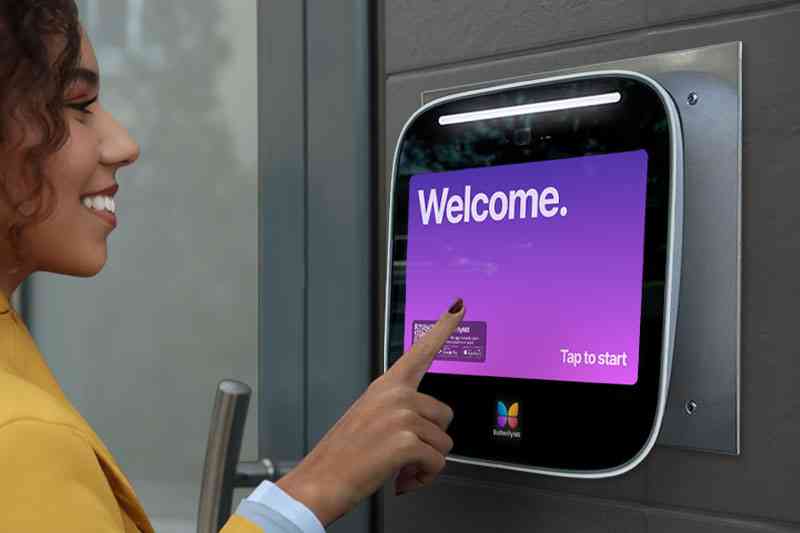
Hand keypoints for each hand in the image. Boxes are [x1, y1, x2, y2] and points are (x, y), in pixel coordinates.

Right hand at [276, 298, 465, 525]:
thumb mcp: (369, 418)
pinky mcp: (406, 440)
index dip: (444, 327)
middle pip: (444, 417)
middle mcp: (396, 395)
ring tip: (396, 468)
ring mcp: (401, 415)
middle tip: (402, 455)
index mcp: (386, 386)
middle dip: (429, 441)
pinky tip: (400, 480)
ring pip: (443, 444)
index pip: (421, 351)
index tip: (458, 305)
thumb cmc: (342, 457)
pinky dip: (422, 479)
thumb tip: (426, 426)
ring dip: (424, 464)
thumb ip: (398, 411)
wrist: (319, 482)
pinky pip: (436, 464)